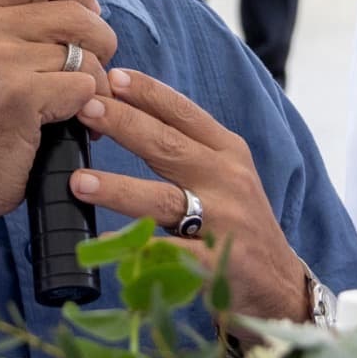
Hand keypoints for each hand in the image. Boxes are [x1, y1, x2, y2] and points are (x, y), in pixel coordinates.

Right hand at [0, 0, 118, 245]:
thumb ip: (24, 28)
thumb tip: (88, 9)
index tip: (88, 16)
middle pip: (77, 12)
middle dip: (101, 45)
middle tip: (93, 76)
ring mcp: (0, 57)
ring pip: (86, 55)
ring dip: (96, 87)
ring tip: (80, 108)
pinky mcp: (19, 91)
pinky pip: (85, 87)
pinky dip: (87, 111)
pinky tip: (68, 126)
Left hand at [66, 68, 307, 321]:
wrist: (277, 281)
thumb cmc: (238, 220)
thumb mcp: (225, 173)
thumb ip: (185, 147)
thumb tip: (126, 113)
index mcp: (228, 151)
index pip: (185, 113)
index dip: (149, 93)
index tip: (113, 76)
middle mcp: (227, 179)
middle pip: (169, 146)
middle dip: (125, 124)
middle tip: (86, 108)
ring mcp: (223, 222)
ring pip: (164, 199)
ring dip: (119, 189)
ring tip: (79, 181)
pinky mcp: (215, 262)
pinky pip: (168, 253)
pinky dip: (136, 247)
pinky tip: (105, 243)